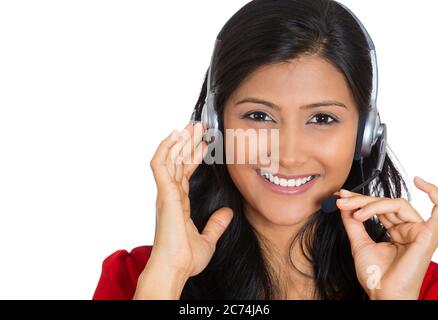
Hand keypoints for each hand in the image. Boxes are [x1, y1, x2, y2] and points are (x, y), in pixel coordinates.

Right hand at [147, 122, 233, 278]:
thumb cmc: (185, 258)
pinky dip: (165, 149)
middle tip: (197, 126)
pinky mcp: (164, 193)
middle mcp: (170, 195)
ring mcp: (166, 193)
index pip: (185, 172)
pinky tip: (174, 136)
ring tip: (190, 125)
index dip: (194, 157)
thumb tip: (227, 213)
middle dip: (187, 142)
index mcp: (179, 203)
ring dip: (179, 141)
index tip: (205, 144)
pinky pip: (160, 165)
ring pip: (169, 158)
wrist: (175, 268)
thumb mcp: (208, 238)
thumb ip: (216, 224)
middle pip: (177, 161)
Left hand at [335, 177, 437, 299]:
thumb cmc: (375, 276)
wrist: (383, 294)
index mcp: (396, 231)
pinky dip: (433, 192)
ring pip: (398, 204)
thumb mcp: (359, 243)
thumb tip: (345, 202)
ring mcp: (419, 231)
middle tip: (343, 201)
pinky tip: (419, 182)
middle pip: (387, 203)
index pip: (379, 207)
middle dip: (362, 200)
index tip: (341, 196)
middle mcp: (408, 229)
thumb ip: (353, 223)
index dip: (360, 199)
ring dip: (373, 204)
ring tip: (356, 212)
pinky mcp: (428, 235)